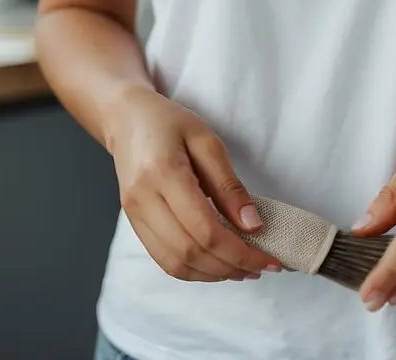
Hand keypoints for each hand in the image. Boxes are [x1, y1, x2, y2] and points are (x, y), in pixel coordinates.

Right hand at [105, 87, 282, 280]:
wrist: (126, 120)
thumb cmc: (170, 123)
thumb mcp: (208, 142)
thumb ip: (229, 186)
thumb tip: (253, 225)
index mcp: (163, 174)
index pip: (205, 230)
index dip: (240, 251)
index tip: (269, 259)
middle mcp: (143, 201)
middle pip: (190, 252)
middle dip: (231, 267)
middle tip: (262, 267)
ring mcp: (134, 216)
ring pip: (175, 263)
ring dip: (213, 274)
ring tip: (243, 269)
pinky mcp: (134, 224)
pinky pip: (163, 259)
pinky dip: (193, 269)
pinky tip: (217, 264)